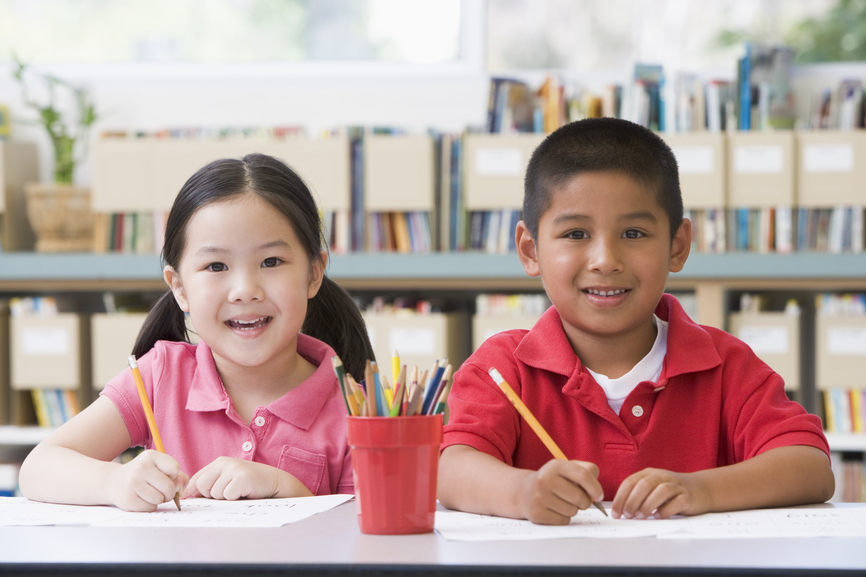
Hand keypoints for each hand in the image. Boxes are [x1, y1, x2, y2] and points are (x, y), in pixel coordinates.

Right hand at [105, 450, 187, 511]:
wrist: (114, 482)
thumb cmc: (144, 474)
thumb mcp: (160, 467)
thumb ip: (178, 475)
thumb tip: (181, 489)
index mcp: (150, 456)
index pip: (175, 468)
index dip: (174, 476)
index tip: (166, 476)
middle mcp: (140, 468)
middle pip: (169, 487)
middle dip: (169, 492)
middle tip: (161, 490)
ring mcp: (132, 484)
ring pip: (160, 499)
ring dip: (159, 500)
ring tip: (150, 493)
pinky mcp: (128, 499)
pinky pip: (150, 508)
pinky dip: (150, 506)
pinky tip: (142, 498)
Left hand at [183, 457, 312, 500]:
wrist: (275, 482)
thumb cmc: (251, 484)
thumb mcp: (228, 480)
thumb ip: (210, 485)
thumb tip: (187, 495)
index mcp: (219, 462)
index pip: (196, 478)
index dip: (192, 491)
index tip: (189, 499)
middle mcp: (225, 463)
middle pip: (202, 486)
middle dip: (211, 495)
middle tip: (227, 494)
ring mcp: (234, 469)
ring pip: (215, 493)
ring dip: (225, 498)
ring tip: (239, 492)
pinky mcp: (242, 477)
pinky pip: (227, 496)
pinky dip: (235, 499)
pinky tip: (245, 493)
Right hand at [516, 459, 602, 524]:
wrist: (524, 492)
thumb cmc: (553, 480)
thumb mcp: (567, 468)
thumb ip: (587, 472)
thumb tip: (598, 494)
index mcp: (556, 466)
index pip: (583, 475)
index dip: (595, 488)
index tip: (599, 496)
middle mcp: (545, 479)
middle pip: (580, 497)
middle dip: (585, 502)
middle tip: (578, 499)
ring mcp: (539, 497)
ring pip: (573, 511)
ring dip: (573, 509)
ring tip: (562, 502)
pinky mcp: (537, 514)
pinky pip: (564, 520)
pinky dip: (564, 517)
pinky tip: (555, 509)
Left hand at [612, 468, 709, 519]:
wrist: (700, 489)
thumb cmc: (671, 492)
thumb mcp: (652, 489)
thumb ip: (638, 496)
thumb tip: (620, 511)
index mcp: (649, 474)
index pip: (630, 482)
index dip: (621, 498)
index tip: (616, 513)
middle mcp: (662, 476)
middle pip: (644, 485)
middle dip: (633, 501)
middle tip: (628, 515)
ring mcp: (676, 485)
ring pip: (661, 490)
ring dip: (648, 505)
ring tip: (641, 516)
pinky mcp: (688, 496)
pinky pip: (678, 502)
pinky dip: (667, 510)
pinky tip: (660, 516)